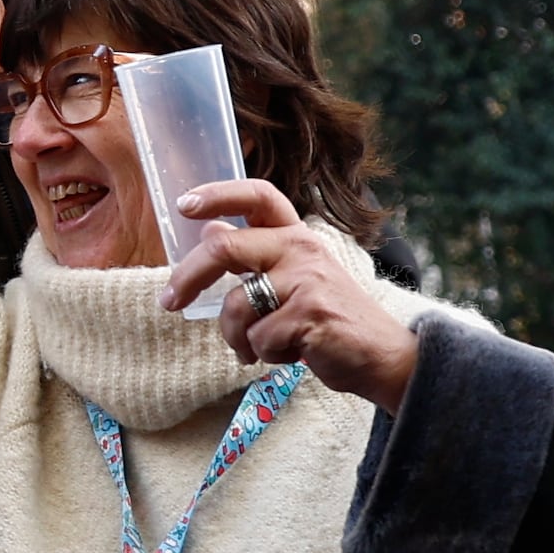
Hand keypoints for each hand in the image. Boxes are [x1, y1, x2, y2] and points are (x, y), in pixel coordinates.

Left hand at [165, 179, 418, 400]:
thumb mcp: (297, 279)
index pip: (258, 195)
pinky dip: (264, 355)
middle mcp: (301, 248)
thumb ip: (258, 257)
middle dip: (186, 278)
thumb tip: (210, 230)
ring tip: (264, 346)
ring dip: (237, 338)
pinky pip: (257, 339)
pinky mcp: (309, 313)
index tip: (183, 205)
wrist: (383, 358)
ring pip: (234, 306)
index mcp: (297, 236)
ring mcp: (307, 280)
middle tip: (170, 302)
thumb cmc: (330, 322)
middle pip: (222, 247)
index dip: (217, 194)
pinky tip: (292, 353)